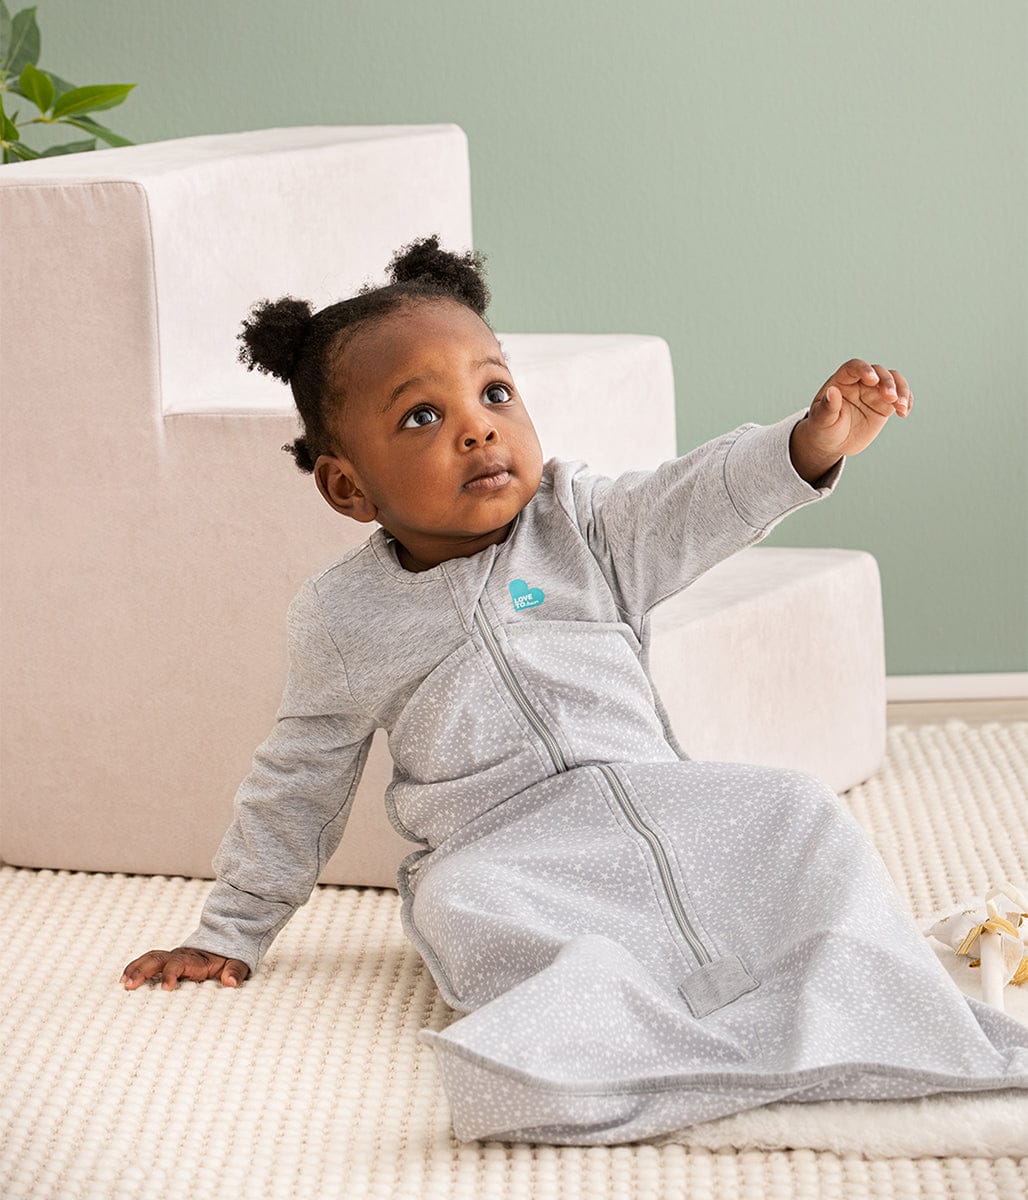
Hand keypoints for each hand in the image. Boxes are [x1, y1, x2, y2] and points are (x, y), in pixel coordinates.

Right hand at [121, 946, 250, 990]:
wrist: (226, 940)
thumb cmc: (230, 957)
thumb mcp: (237, 963)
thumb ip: (235, 971)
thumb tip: (231, 982)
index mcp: (195, 959)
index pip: (179, 964)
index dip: (171, 974)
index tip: (166, 989)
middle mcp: (180, 956)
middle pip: (158, 959)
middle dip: (143, 971)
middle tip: (130, 986)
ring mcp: (172, 958)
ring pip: (150, 958)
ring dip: (135, 969)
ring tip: (123, 984)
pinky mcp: (167, 962)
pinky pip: (148, 962)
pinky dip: (135, 968)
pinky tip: (124, 980)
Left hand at [805, 358, 913, 460]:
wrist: (832, 444)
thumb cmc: (822, 429)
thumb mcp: (822, 420)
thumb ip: (828, 407)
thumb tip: (832, 392)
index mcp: (842, 381)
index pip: (854, 367)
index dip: (864, 369)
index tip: (872, 379)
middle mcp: (860, 383)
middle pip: (879, 372)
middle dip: (887, 382)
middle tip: (891, 398)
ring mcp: (874, 393)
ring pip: (894, 381)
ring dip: (901, 390)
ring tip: (901, 407)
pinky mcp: (885, 405)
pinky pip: (900, 397)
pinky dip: (906, 401)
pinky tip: (904, 412)